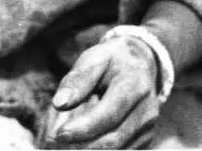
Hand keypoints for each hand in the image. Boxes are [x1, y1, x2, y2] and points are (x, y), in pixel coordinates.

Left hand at [44, 36, 159, 149]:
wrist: (139, 64)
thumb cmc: (111, 62)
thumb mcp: (94, 58)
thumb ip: (77, 80)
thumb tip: (59, 103)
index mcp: (134, 85)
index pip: (109, 114)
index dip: (83, 128)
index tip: (58, 134)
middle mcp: (146, 110)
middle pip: (112, 140)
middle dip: (81, 146)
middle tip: (53, 141)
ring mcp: (147, 129)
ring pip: (115, 150)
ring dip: (86, 149)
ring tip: (63, 140)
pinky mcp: (144, 142)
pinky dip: (95, 149)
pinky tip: (79, 141)